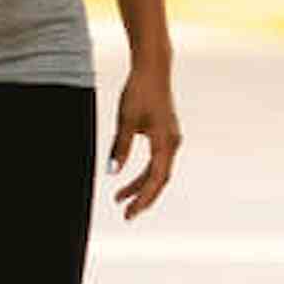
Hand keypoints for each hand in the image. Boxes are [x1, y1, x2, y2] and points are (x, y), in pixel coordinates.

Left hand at [108, 63, 180, 218]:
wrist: (153, 69)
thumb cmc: (139, 92)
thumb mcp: (126, 120)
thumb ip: (120, 147)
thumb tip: (112, 172)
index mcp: (164, 142)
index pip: (155, 179)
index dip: (142, 198)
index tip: (128, 213)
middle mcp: (172, 143)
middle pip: (159, 179)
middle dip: (142, 198)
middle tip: (125, 214)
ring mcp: (171, 139)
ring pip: (159, 171)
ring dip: (141, 186)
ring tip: (120, 198)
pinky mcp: (167, 134)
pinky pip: (158, 161)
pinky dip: (146, 173)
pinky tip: (131, 178)